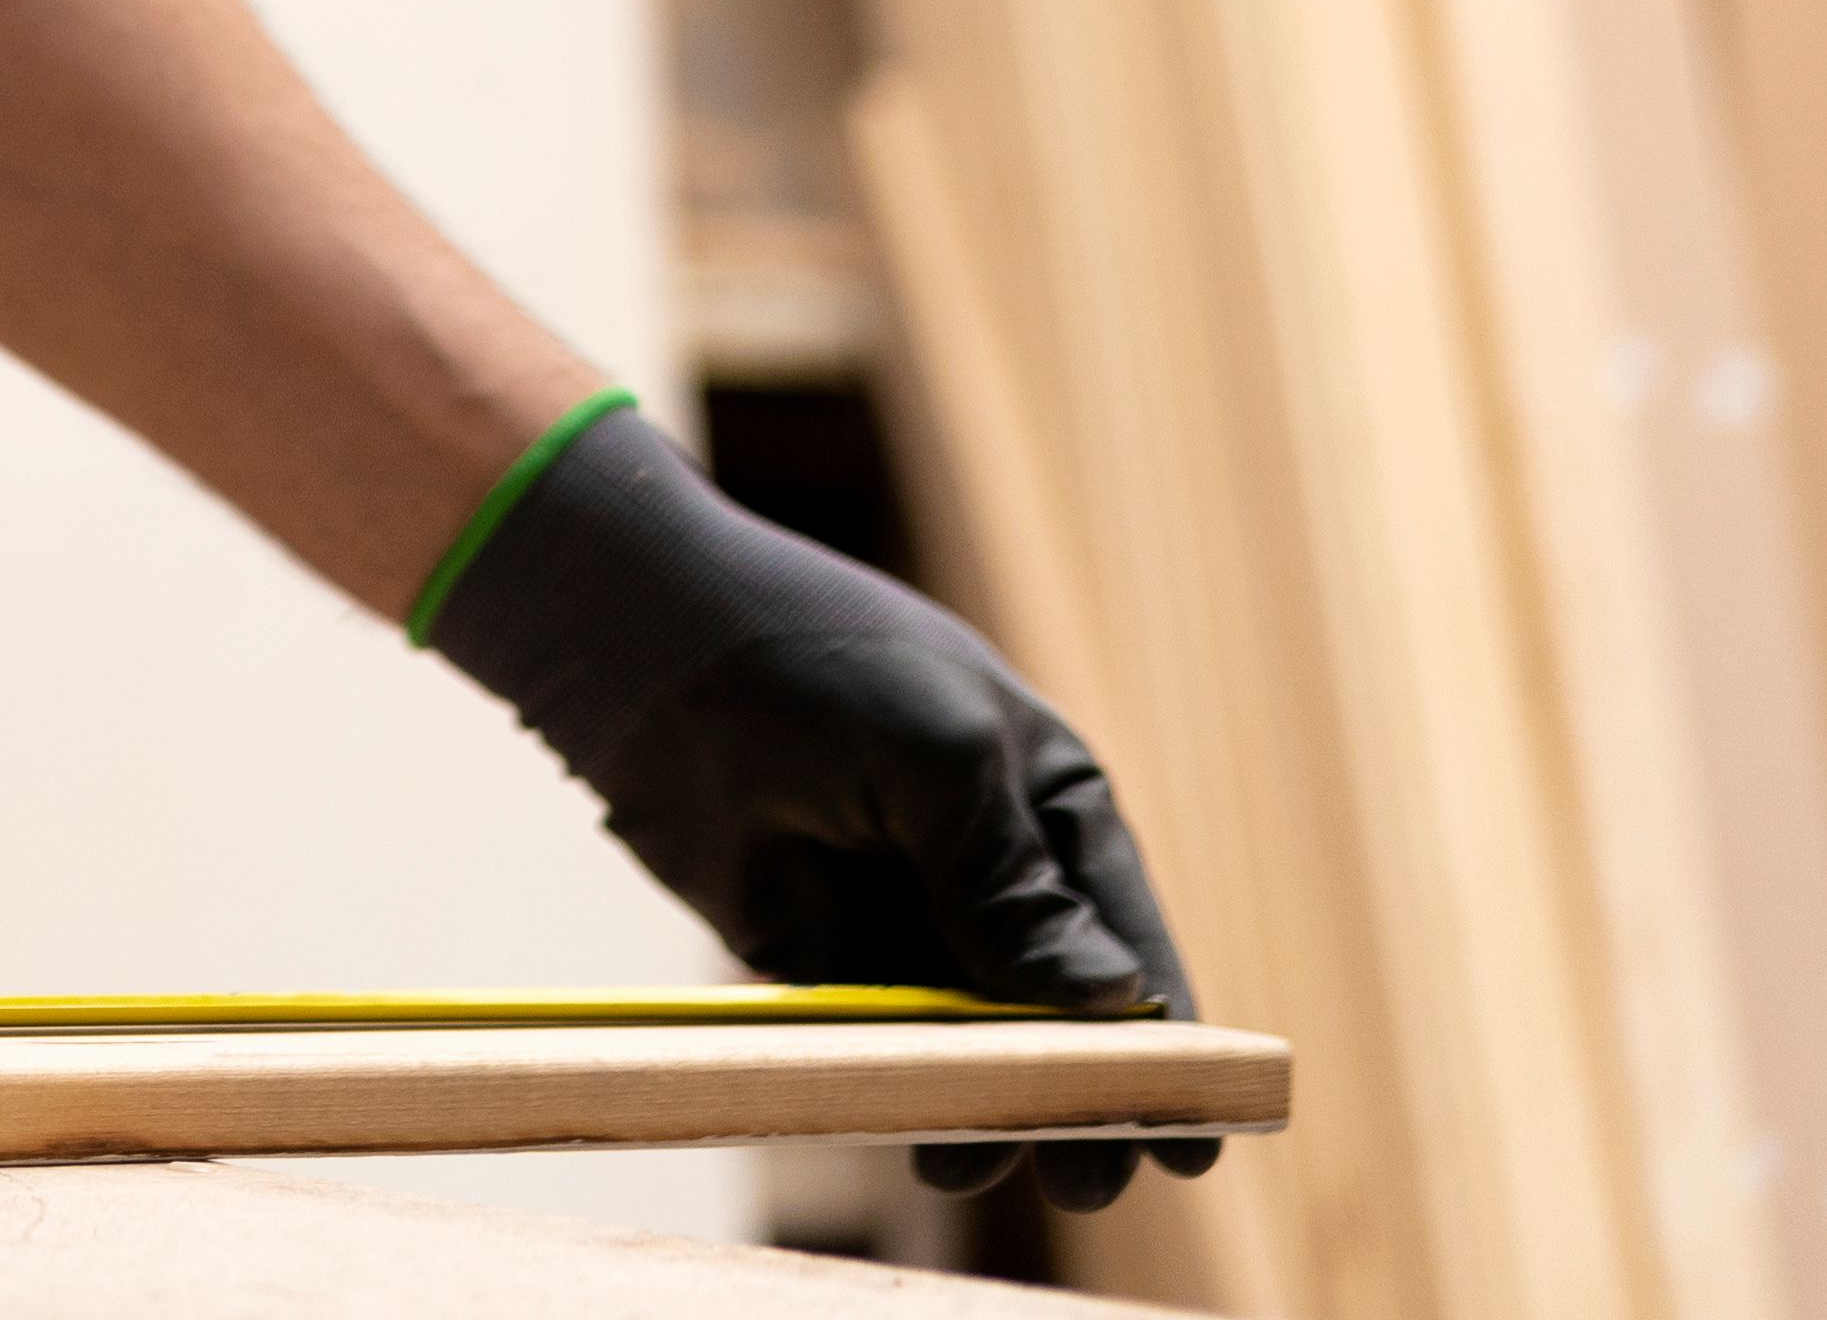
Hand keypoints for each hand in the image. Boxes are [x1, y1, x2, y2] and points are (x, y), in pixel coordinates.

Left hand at [430, 405, 1209, 1214]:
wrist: (635, 647)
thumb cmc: (805, 661)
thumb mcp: (937, 758)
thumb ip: (1012, 887)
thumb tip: (1111, 1004)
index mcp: (1047, 803)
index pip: (1128, 941)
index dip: (1163, 1042)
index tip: (1191, 1139)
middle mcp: (986, 868)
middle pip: (1055, 1013)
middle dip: (1074, 1095)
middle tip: (1086, 1179)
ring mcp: (901, 913)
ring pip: (968, 1042)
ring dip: (980, 1104)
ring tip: (971, 1159)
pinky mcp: (818, 952)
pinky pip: (877, 1037)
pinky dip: (897, 1085)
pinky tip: (902, 1125)